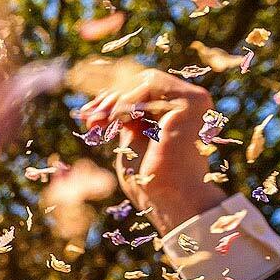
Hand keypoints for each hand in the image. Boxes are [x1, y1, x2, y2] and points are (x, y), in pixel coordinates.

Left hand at [75, 68, 224, 232]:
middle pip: (142, 82)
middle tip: (88, 116)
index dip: (112, 99)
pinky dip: (127, 100)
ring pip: (145, 81)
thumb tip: (107, 100)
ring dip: (115, 99)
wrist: (167, 198)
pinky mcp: (191, 101)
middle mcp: (187, 104)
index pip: (141, 91)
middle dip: (110, 97)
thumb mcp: (130, 142)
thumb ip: (126, 119)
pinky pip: (152, 85)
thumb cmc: (149, 181)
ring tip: (97, 120)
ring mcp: (192, 100)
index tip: (87, 115)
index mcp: (175, 114)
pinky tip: (115, 119)